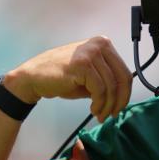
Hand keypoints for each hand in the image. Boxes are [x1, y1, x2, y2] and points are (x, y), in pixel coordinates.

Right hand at [3, 36, 132, 122]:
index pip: (125, 72)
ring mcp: (91, 52)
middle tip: (112, 115)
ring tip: (100, 115)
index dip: (125, 94)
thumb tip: (124, 97)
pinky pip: (100, 89)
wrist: (33, 77)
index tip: (119, 108)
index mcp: (104, 44)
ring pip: (111, 86)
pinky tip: (93, 110)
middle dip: (119, 101)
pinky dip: (99, 103)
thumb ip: (107, 80)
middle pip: (122, 78)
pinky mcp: (82, 64)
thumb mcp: (91, 77)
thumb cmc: (62, 78)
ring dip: (107, 105)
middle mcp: (100, 44)